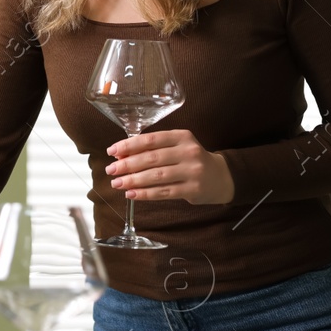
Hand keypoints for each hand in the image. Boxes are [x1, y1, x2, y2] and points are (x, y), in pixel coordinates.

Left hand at [105, 129, 234, 204]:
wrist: (220, 177)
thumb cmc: (190, 160)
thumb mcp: (177, 147)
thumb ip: (153, 150)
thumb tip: (122, 156)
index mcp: (182, 136)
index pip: (150, 139)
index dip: (129, 145)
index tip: (112, 151)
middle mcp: (188, 152)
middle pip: (152, 158)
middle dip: (127, 164)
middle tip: (110, 170)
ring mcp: (192, 171)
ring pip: (156, 176)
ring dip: (133, 180)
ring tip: (117, 183)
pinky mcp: (193, 189)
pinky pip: (164, 192)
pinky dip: (145, 194)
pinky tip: (131, 194)